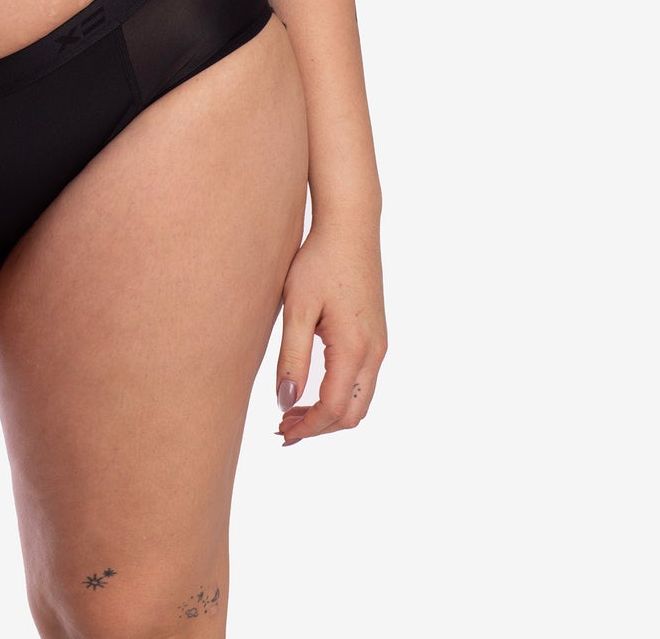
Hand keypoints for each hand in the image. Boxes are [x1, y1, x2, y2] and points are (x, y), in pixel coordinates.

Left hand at [273, 214, 386, 445]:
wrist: (350, 227)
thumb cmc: (318, 261)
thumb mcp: (297, 308)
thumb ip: (292, 358)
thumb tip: (285, 402)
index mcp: (355, 347)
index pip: (334, 409)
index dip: (308, 427)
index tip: (280, 432)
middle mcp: (375, 352)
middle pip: (353, 413)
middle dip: (319, 428)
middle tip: (283, 428)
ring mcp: (379, 344)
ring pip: (361, 399)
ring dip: (329, 413)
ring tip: (291, 410)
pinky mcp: (376, 336)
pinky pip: (363, 380)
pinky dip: (340, 394)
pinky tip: (311, 387)